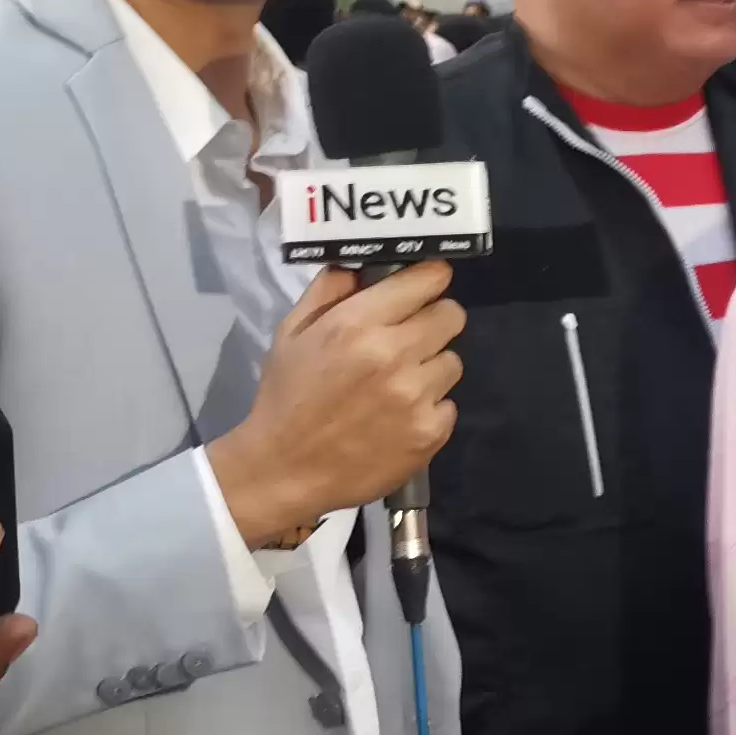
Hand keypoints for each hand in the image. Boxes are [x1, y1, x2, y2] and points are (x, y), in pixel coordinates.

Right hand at [206, 261, 464, 542]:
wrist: (283, 470)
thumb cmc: (287, 397)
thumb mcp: (292, 333)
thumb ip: (330, 290)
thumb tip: (362, 264)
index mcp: (358, 324)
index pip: (427, 279)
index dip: (429, 280)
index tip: (424, 288)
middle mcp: (394, 354)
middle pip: (452, 316)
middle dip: (434, 321)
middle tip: (410, 339)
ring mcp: (416, 396)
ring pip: (452, 361)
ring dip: (430, 368)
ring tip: (398, 386)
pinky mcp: (430, 433)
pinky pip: (448, 405)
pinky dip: (429, 410)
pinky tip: (399, 419)